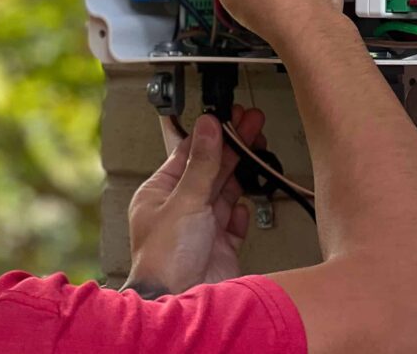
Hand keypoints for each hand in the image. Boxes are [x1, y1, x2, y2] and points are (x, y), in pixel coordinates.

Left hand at [124, 106, 264, 295]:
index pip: (185, 153)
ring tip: (257, 145)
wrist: (181, 300)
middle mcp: (179, 208)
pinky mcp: (220, 245)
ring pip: (224, 191)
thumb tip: (208, 127)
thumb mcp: (185, 200)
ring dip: (240, 171)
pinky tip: (244, 203)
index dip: (209, 133)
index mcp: (159, 193)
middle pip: (209, 169)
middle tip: (250, 122)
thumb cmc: (164, 258)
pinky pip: (234, 222)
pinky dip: (241, 212)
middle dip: (231, 146)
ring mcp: (200, 227)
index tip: (226, 115)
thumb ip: (202, 163)